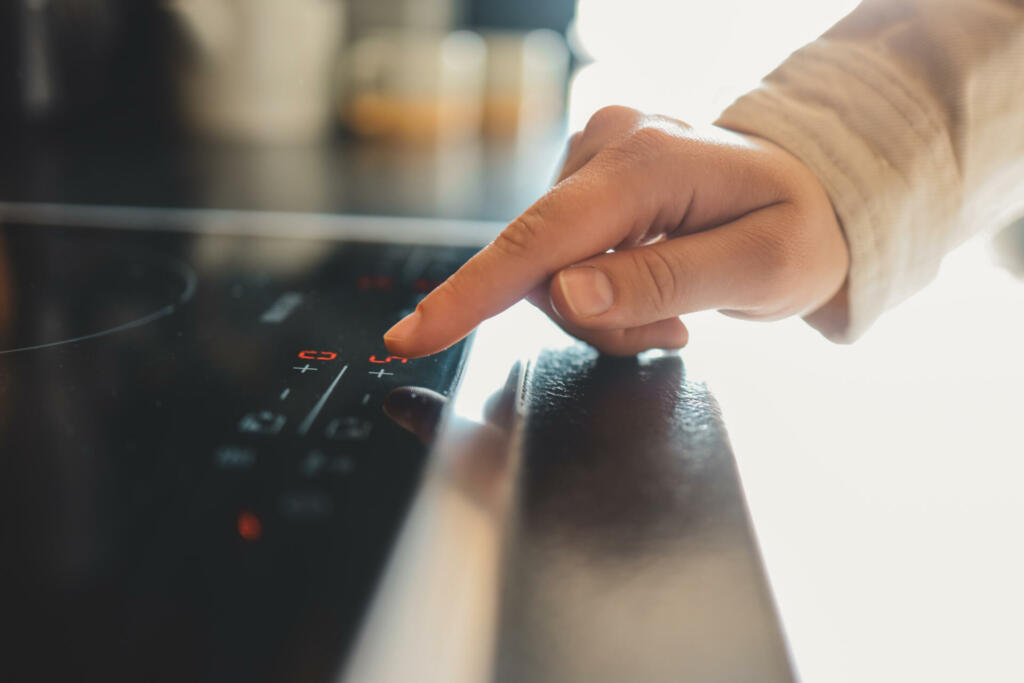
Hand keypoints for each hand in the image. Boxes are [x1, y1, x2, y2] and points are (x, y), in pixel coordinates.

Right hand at [384, 105, 849, 356]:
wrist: (815, 190)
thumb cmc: (803, 226)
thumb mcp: (761, 267)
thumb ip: (664, 280)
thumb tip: (567, 294)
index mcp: (648, 162)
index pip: (540, 240)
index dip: (473, 295)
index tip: (413, 335)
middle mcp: (609, 145)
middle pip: (540, 265)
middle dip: (589, 320)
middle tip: (667, 335)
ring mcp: (596, 156)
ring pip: (548, 269)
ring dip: (599, 311)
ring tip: (669, 314)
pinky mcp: (591, 176)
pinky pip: (561, 255)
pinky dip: (597, 290)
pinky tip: (648, 287)